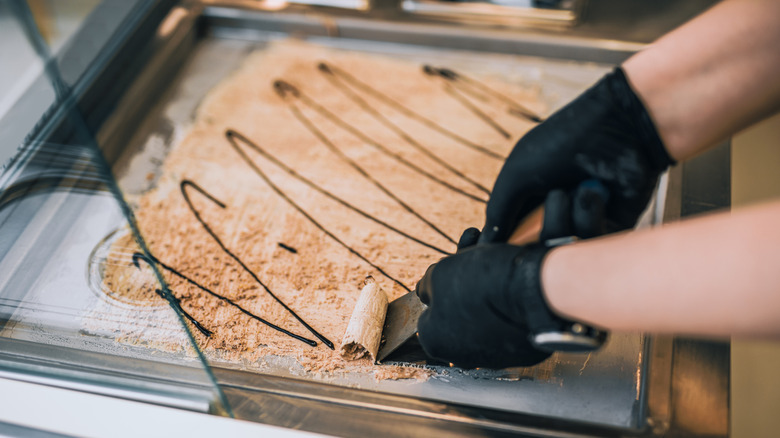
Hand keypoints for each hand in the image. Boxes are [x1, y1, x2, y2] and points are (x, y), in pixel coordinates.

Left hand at [415, 229, 554, 368]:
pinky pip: (510, 331)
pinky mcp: (522, 355)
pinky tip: (515, 293)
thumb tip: (427, 290)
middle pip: (456, 321)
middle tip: (477, 276)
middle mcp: (461, 357)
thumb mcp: (439, 273)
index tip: (454, 278)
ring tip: (498, 277)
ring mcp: (493, 359)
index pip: (428, 315)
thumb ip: (428, 285)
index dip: (440, 292)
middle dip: (464, 298)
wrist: (532, 291)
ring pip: (484, 325)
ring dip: (488, 304)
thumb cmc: (481, 283)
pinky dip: (510, 314)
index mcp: (434, 341)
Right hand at [480, 67, 673, 243]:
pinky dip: (588, 217)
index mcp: (529, 200)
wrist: (620, 127)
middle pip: (534, 250)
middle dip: (534, 235)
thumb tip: (487, 245)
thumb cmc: (562, 142)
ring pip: (562, 248)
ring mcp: (582, 221)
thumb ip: (499, 211)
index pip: (510, 235)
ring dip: (562, 219)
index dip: (503, 244)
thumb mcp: (517, 174)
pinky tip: (592, 191)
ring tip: (570, 190)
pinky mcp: (612, 226)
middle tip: (539, 213)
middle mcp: (554, 213)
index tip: (497, 249)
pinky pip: (593, 243)